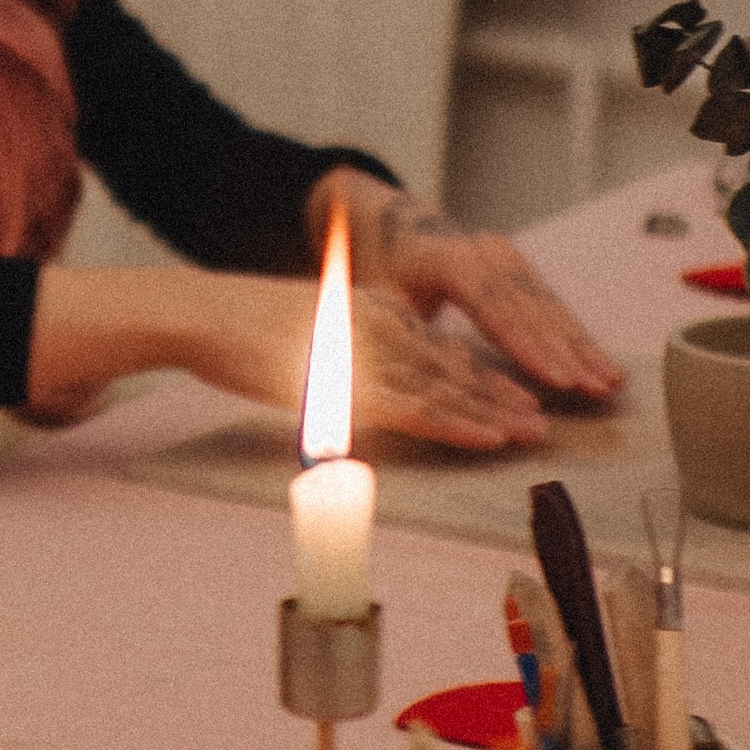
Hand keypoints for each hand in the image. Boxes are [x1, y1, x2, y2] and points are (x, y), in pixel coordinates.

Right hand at [31, 262, 555, 446]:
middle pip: (456, 366)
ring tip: (534, 434)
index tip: (521, 398)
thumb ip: (344, 360)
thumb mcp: (311, 339)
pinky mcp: (350, 378)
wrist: (202, 315)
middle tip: (547, 422)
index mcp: (376, 311)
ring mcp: (369, 351)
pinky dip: (458, 423)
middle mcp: (383, 324)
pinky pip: (417, 407)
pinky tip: (489, 437)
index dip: (486, 374)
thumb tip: (360, 389)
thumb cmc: (244, 333)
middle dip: (505, 395)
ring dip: (495, 412)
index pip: (442, 347)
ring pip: (447, 386)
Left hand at [343, 181, 624, 407]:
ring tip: (611, 382)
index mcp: (447, 258)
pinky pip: (552, 304)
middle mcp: (485, 253)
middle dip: (567, 351)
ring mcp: (507, 258)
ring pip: (550, 305)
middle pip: (531, 307)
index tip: (553, 378)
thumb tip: (387, 372)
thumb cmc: (377, 262)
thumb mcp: (372, 294)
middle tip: (595, 388)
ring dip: (583, 345)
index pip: (492, 306)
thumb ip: (387, 331)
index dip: (525, 345)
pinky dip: (578, 335)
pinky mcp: (519, 268)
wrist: (390, 218)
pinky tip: (602, 364)